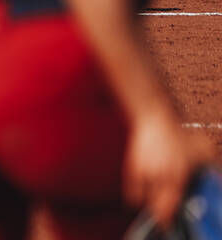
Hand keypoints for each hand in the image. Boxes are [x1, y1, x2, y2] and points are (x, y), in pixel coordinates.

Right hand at [124, 111, 213, 227]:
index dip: (168, 217)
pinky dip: (136, 197)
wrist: (155, 120)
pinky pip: (132, 190)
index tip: (168, 224)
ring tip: (155, 208)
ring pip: (144, 199)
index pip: (170, 203)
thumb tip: (220, 179)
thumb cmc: (180, 134)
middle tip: (164, 222)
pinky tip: (140, 199)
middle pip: (156, 205)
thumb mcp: (204, 149)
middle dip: (160, 216)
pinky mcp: (133, 167)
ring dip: (150, 205)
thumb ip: (212, 166)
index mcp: (177, 174)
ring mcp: (145, 172)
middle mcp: (159, 175)